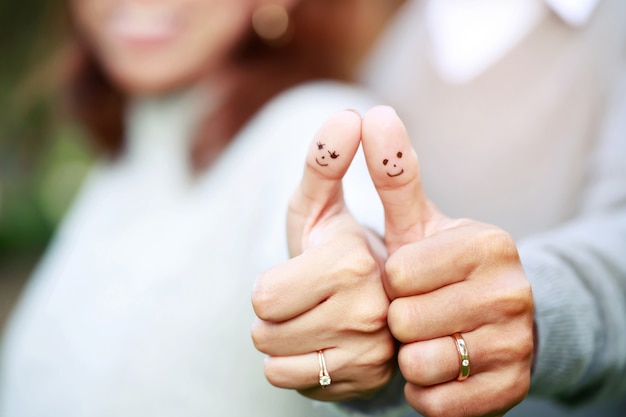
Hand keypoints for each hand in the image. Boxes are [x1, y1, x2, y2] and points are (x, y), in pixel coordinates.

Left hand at [251, 110, 395, 400]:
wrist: (378, 303)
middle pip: (265, 330)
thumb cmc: (340, 250)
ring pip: (275, 361)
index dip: (272, 286)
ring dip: (284, 342)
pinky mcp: (368, 385)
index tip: (306, 273)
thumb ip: (325, 163)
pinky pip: (293, 383)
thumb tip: (348, 115)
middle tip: (307, 298)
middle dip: (274, 315)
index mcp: (357, 260)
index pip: (264, 295)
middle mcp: (372, 310)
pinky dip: (297, 369)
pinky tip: (325, 350)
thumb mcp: (324, 205)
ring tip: (316, 322)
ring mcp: (374, 355)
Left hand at [360, 106, 534, 416]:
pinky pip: (434, 401)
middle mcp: (512, 291)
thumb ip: (393, 171)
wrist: (490, 320)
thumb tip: (373, 113)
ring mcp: (515, 343)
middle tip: (414, 310)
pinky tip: (437, 366)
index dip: (390, 281)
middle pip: (406, 320)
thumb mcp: (415, 220)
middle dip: (398, 318)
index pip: (399, 273)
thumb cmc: (437, 265)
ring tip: (425, 337)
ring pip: (420, 363)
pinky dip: (424, 388)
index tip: (404, 277)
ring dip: (409, 355)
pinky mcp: (510, 390)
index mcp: (487, 243)